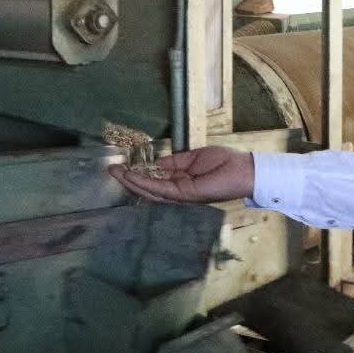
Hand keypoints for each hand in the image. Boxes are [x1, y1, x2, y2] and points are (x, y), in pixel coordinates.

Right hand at [108, 145, 254, 204]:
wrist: (243, 170)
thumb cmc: (224, 162)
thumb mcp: (193, 158)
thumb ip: (173, 162)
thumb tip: (155, 163)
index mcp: (181, 181)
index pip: (155, 179)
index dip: (138, 174)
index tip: (122, 166)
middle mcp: (178, 191)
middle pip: (148, 188)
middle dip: (128, 180)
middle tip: (110, 170)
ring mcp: (181, 195)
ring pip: (150, 191)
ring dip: (132, 182)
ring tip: (116, 173)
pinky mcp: (185, 194)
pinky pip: (161, 189)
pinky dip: (145, 183)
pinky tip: (132, 176)